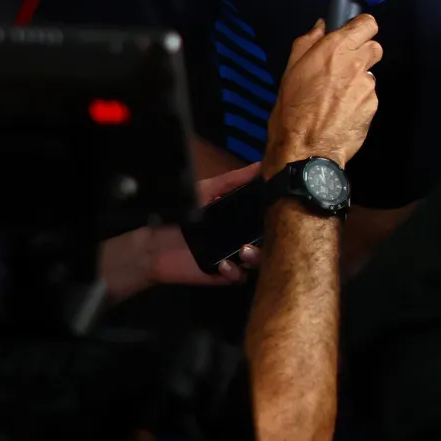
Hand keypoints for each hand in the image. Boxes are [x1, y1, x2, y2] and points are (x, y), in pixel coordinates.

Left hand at [98, 165, 264, 304]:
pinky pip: (240, 277)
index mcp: (244, 218)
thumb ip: (234, 179)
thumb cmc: (183, 215)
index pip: (270, 216)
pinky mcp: (225, 275)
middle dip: (275, 239)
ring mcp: (236, 257)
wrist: (155, 246)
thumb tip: (262, 164)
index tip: (285, 208)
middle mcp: (245, 237)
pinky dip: (236, 272)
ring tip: (244, 250)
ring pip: (260, 260)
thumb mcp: (208, 190)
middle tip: (268, 233)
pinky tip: (224, 264)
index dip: (280, 214)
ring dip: (257, 256)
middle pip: (272, 240)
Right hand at [264, 14, 382, 171]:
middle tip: (343, 65)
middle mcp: (356, 63)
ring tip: (336, 94)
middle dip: (362, 52)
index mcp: (335, 49)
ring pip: (370, 73)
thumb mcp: (290, 70)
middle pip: (375, 46)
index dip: (361, 27)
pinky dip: (359, 99)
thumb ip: (308, 42)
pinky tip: (342, 110)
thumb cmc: (292, 109)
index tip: (353, 34)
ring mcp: (368, 85)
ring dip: (358, 78)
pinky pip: (369, 95)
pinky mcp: (373, 105)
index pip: (368, 23)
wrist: (306, 149)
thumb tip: (322, 26)